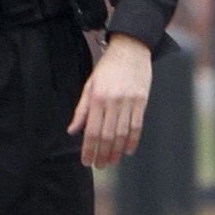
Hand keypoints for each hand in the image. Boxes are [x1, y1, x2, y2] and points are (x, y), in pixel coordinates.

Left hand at [70, 34, 151, 168]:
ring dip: (116, 151)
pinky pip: (137, 126)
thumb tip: (72, 131)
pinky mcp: (142, 101)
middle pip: (107, 135)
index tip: (86, 161)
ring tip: (111, 162)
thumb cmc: (107, 68)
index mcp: (97, 97)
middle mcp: (113, 101)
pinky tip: (127, 151)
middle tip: (99, 165)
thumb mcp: (89, 85)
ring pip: (122, 133)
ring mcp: (129, 102)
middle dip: (102, 153)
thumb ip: (81, 109)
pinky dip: (132, 141)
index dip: (89, 148)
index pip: (91, 130)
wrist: (130, 49)